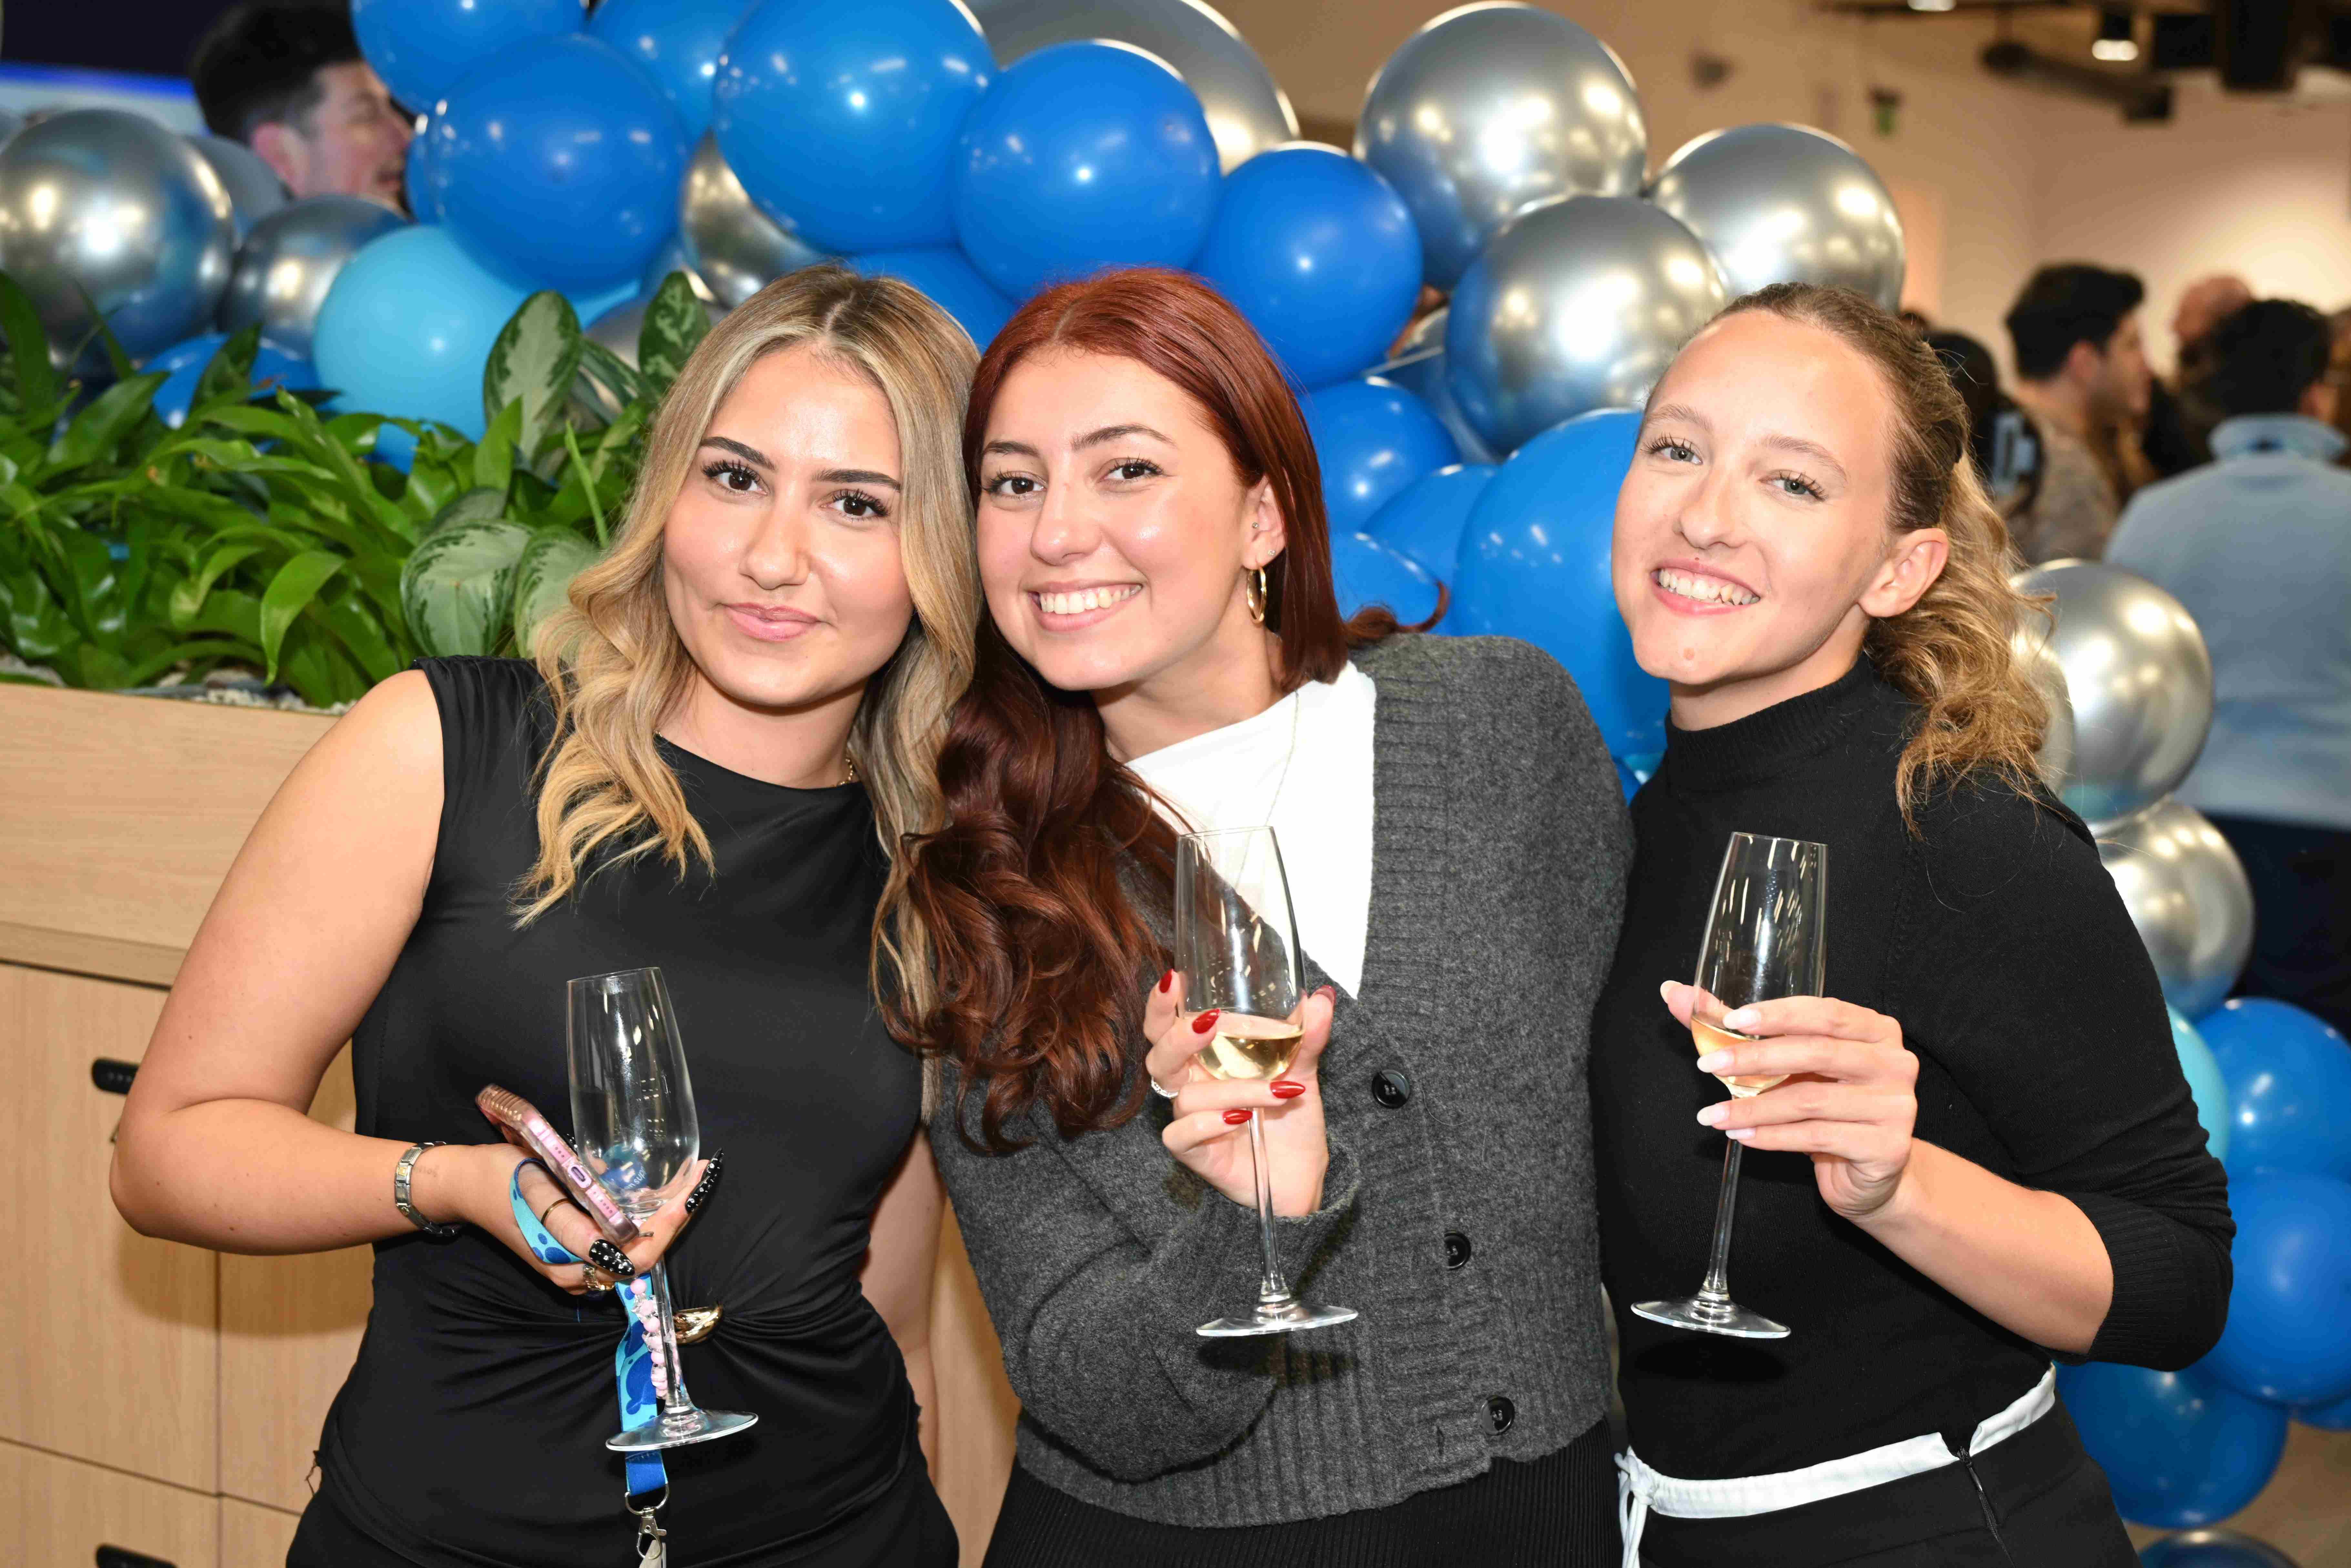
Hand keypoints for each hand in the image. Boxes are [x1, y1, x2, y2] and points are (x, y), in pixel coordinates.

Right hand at [413, 1139, 711, 1294]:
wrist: (468, 1187)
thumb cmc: (503, 1176)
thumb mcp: (538, 1183)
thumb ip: (579, 1209)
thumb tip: (627, 1222)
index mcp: (563, 1252)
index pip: (632, 1253)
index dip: (666, 1226)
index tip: (690, 1193)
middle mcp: (571, 1272)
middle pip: (639, 1261)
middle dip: (673, 1224)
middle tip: (698, 1181)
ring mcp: (571, 1273)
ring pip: (632, 1261)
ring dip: (662, 1226)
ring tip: (687, 1187)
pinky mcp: (572, 1264)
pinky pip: (617, 1256)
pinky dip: (642, 1231)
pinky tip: (657, 1202)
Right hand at [1145, 970, 1336, 1216]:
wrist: (1302, 1175)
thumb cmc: (1290, 1120)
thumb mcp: (1303, 1071)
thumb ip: (1308, 1036)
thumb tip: (1321, 998)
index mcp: (1206, 1059)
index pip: (1168, 1026)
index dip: (1161, 1005)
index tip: (1173, 978)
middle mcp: (1191, 1086)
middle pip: (1159, 1055)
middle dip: (1178, 1035)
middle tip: (1209, 1021)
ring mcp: (1190, 1120)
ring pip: (1189, 1095)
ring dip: (1236, 1089)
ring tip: (1282, 1091)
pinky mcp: (1194, 1153)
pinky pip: (1182, 1134)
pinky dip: (1209, 1123)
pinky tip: (1240, 1119)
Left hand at [1662, 981, 1919, 1221]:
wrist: (1870, 1172)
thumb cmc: (1827, 1106)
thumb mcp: (1790, 1064)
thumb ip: (1738, 1028)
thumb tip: (1675, 992)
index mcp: (1876, 1030)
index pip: (1825, 1013)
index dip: (1778, 1015)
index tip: (1732, 1021)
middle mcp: (1894, 1062)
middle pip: (1815, 1052)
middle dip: (1755, 1059)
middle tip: (1707, 1065)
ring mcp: (1896, 1105)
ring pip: (1809, 1100)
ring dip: (1752, 1107)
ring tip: (1712, 1114)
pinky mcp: (1887, 1146)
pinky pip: (1816, 1137)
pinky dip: (1771, 1137)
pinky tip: (1741, 1136)